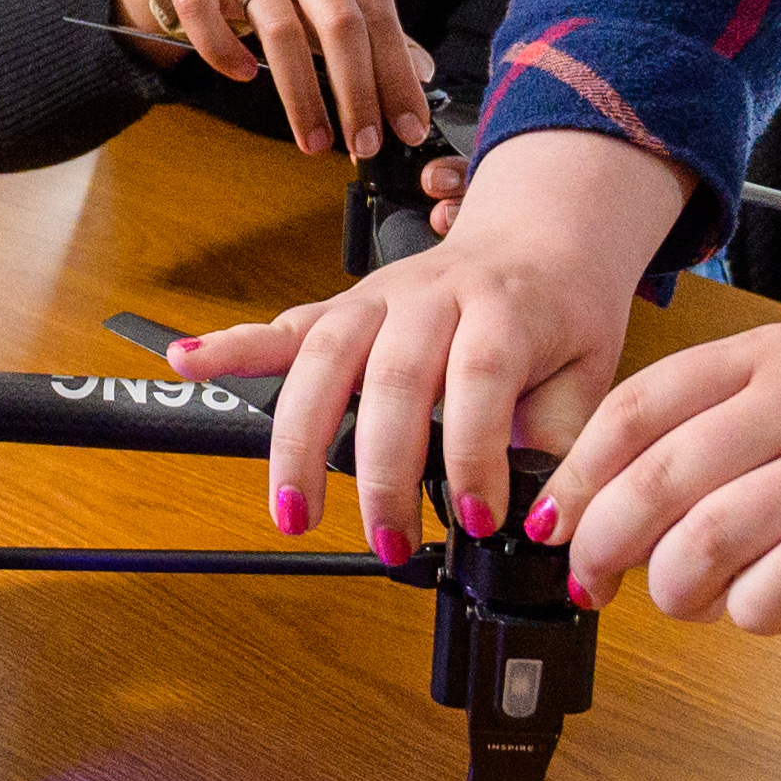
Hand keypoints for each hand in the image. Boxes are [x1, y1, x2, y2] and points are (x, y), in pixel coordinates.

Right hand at [156, 0, 432, 156]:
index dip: (396, 76)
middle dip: (357, 92)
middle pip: (337, 22)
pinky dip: (225, 52)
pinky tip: (243, 76)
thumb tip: (422, 76)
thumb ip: (381, 31)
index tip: (408, 128)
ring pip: (278, 29)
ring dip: (302, 96)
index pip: (379, 14)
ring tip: (316, 141)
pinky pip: (205, 18)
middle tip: (365, 143)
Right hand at [172, 126, 684, 563]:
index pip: (479, 381)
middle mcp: (433, 295)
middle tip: (391, 542)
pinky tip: (189, 361)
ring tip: (293, 510)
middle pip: (393, 374)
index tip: (479, 520)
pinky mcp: (345, 305)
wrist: (542, 238)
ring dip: (302, 436)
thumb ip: (561, 443)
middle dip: (383, 469)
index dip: (473, 454)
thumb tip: (545, 521)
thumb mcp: (591, 377)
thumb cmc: (560, 314)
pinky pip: (285, 324)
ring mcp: (380, 296)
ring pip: (326, 353)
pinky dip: (234, 345)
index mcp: (504, 308)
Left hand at [536, 284, 780, 630]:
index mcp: (770, 359)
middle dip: (603, 544)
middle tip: (592, 581)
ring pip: (708, 536)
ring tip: (682, 602)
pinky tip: (761, 610)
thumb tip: (650, 487)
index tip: (556, 520)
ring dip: (673, 588)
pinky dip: (754, 610)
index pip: (635, 409)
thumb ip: (741, 415)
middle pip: (656, 480)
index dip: (580, 474)